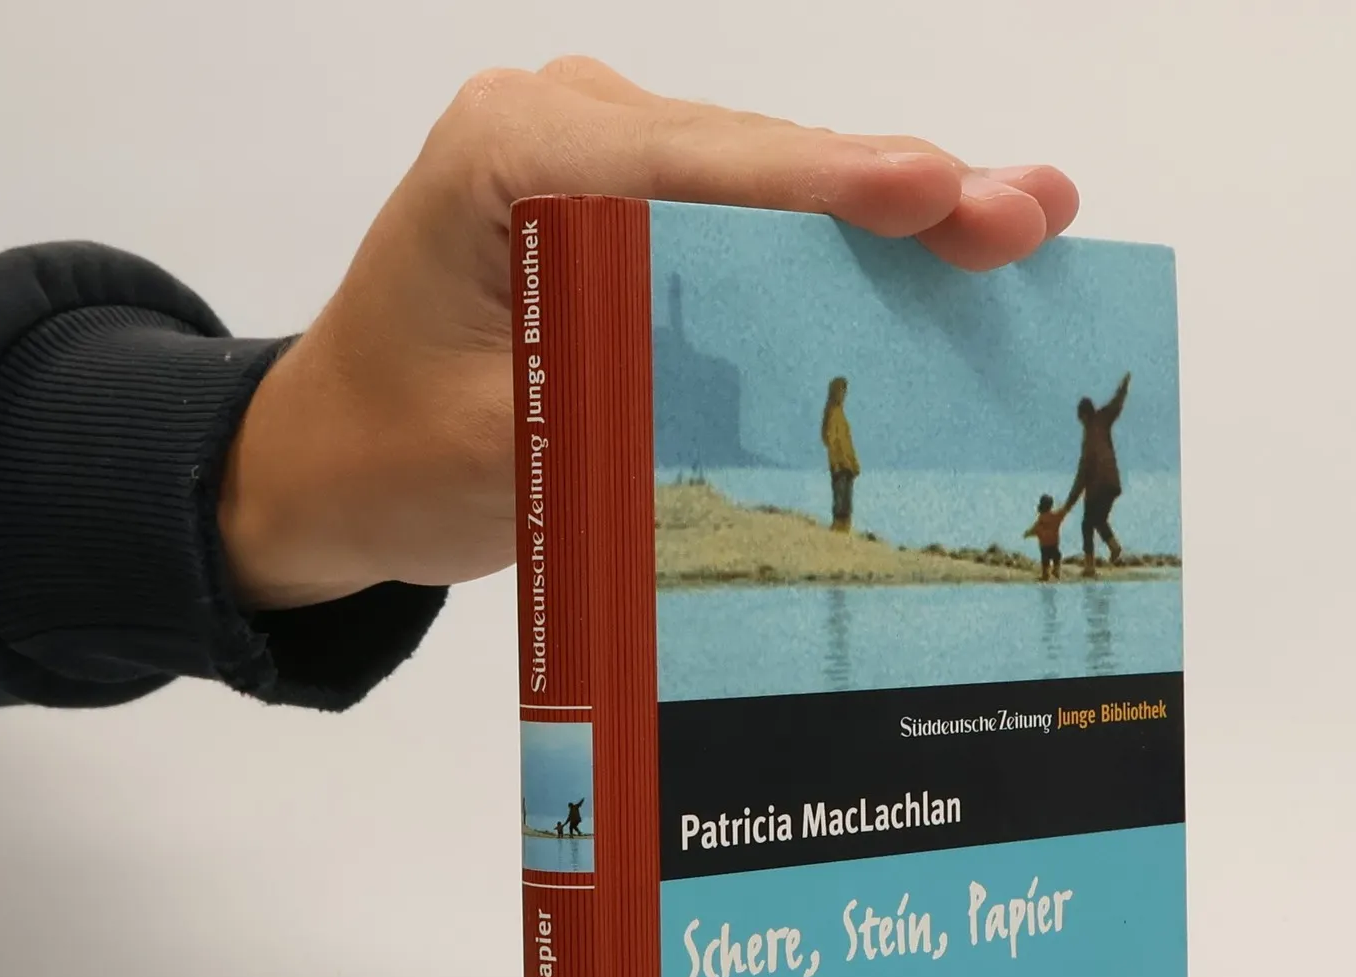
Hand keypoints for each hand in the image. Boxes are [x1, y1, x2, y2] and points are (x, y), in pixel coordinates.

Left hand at [219, 58, 1078, 608]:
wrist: (326, 466)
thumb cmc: (387, 457)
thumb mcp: (501, 450)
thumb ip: (625, 409)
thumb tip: (774, 401)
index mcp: (511, 156)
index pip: (686, 162)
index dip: (819, 183)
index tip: (930, 192)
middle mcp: (566, 131)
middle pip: (754, 159)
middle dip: (893, 195)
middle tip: (1028, 216)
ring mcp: (607, 167)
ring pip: (772, 186)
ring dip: (895, 216)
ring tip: (1024, 221)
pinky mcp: (636, 220)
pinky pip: (753, 226)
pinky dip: (846, 249)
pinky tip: (947, 238)